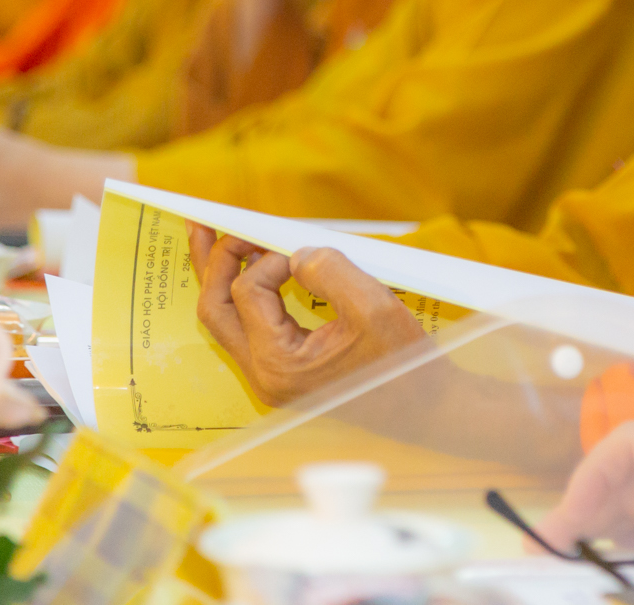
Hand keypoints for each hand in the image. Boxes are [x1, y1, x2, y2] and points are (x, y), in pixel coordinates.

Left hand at [187, 223, 425, 406]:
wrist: (423, 409)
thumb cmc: (402, 366)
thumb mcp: (373, 307)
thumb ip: (329, 270)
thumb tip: (297, 253)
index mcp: (279, 363)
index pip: (248, 291)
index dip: (270, 258)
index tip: (302, 248)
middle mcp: (264, 374)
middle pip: (214, 309)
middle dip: (213, 262)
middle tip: (210, 224)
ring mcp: (270, 377)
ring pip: (224, 320)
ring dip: (218, 277)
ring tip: (211, 239)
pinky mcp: (283, 372)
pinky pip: (246, 329)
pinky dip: (242, 295)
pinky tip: (249, 270)